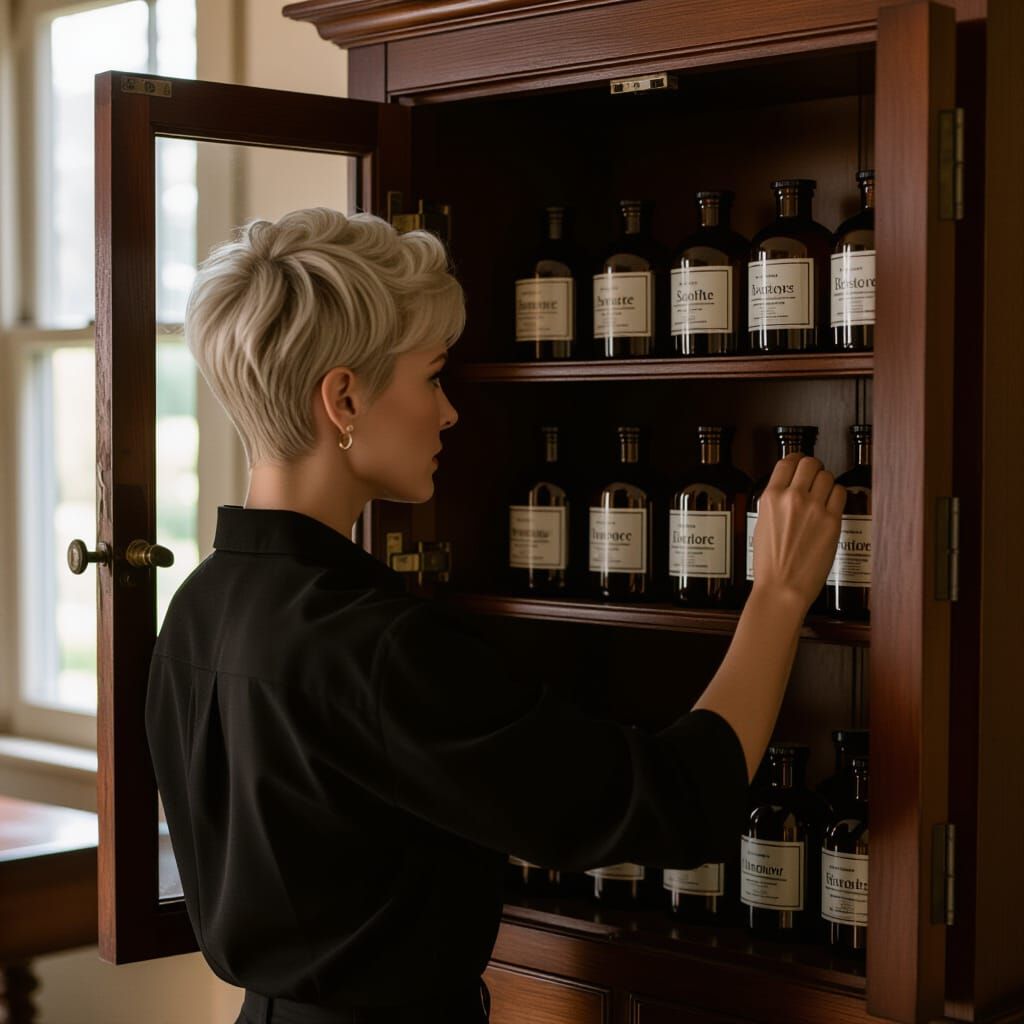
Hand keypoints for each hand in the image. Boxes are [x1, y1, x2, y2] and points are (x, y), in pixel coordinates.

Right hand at [751, 453, 845, 612]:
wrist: (782, 587)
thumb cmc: (770, 565)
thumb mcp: (761, 525)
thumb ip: (775, 503)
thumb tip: (788, 491)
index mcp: (770, 498)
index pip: (787, 462)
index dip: (796, 461)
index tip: (799, 464)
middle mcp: (792, 498)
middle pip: (810, 463)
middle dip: (813, 468)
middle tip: (814, 477)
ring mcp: (813, 508)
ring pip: (827, 476)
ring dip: (826, 482)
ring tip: (823, 494)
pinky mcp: (831, 521)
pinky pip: (840, 494)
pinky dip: (837, 496)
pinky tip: (832, 505)